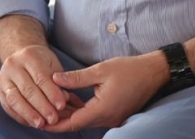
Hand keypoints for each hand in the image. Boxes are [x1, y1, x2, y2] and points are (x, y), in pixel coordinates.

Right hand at [0, 45, 81, 129]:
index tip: (61, 106)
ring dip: (29, 114)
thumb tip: (64, 99)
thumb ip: (58, 81)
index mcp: (29, 56)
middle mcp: (13, 65)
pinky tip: (30, 122)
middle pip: (27, 90)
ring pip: (15, 99)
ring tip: (41, 124)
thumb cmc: (41, 61)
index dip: (51, 93)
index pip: (41, 77)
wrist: (20, 56)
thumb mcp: (52, 64)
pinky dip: (20, 116)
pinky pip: (8, 106)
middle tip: (53, 119)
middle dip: (41, 107)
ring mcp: (3, 78)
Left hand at [44, 53, 168, 131]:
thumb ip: (76, 78)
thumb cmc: (130, 69)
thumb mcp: (100, 70)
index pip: (73, 123)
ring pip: (85, 120)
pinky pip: (93, 116)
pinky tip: (71, 99)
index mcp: (102, 110)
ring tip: (52, 104)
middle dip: (59, 119)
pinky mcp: (115, 113)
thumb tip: (55, 79)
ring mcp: (112, 118)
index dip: (55, 124)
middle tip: (41, 113)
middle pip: (77, 124)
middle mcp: (107, 119)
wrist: (154, 72)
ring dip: (69, 114)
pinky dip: (81, 110)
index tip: (40, 122)